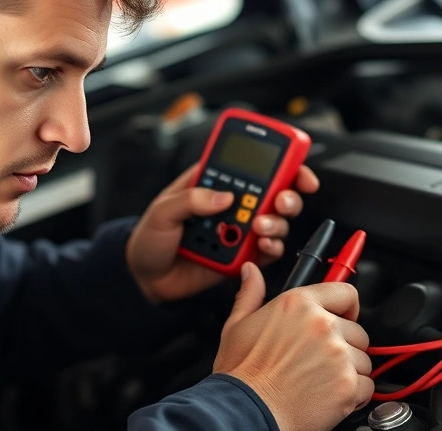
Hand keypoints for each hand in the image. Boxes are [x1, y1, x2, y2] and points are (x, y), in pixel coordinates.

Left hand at [126, 162, 319, 303]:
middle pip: (276, 192)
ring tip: (259, 228)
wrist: (145, 278)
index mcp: (214, 181)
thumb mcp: (162, 211)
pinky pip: (268, 250)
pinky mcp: (242, 255)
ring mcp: (240, 229)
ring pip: (276, 221)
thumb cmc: (150, 237)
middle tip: (280, 202)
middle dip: (287, 196)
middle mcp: (233, 203)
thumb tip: (223, 196)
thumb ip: (191, 200)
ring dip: (276, 223)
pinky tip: (263, 245)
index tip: (296, 168)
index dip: (281, 162)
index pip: (253, 165)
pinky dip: (272, 248)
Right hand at [214, 263, 373, 430]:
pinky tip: (328, 395)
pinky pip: (366, 386)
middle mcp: (322, 326)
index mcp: (298, 305)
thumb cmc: (241, 375)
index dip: (346, 308)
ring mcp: (338, 356)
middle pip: (358, 330)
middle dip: (344, 345)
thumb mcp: (237, 325)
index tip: (343, 318)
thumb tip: (251, 272)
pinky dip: (353, 394)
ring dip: (349, 371)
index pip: (346, 293)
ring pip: (364, 360)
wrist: (246, 412)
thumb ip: (250, 294)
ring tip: (321, 380)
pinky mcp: (347, 386)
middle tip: (320, 360)